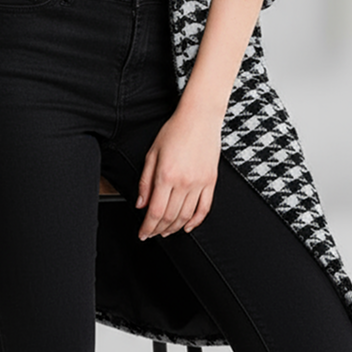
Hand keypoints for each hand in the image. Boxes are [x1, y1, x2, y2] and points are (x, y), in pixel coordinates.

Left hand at [135, 105, 221, 239]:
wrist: (199, 118)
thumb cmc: (174, 131)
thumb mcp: (152, 153)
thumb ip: (145, 181)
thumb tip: (141, 203)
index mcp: (166, 175)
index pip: (155, 211)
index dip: (147, 227)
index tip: (143, 234)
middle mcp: (183, 182)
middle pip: (170, 217)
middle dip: (158, 230)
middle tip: (152, 234)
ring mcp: (199, 183)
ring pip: (186, 216)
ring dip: (174, 228)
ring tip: (166, 231)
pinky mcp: (211, 181)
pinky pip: (204, 208)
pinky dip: (195, 221)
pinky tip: (187, 226)